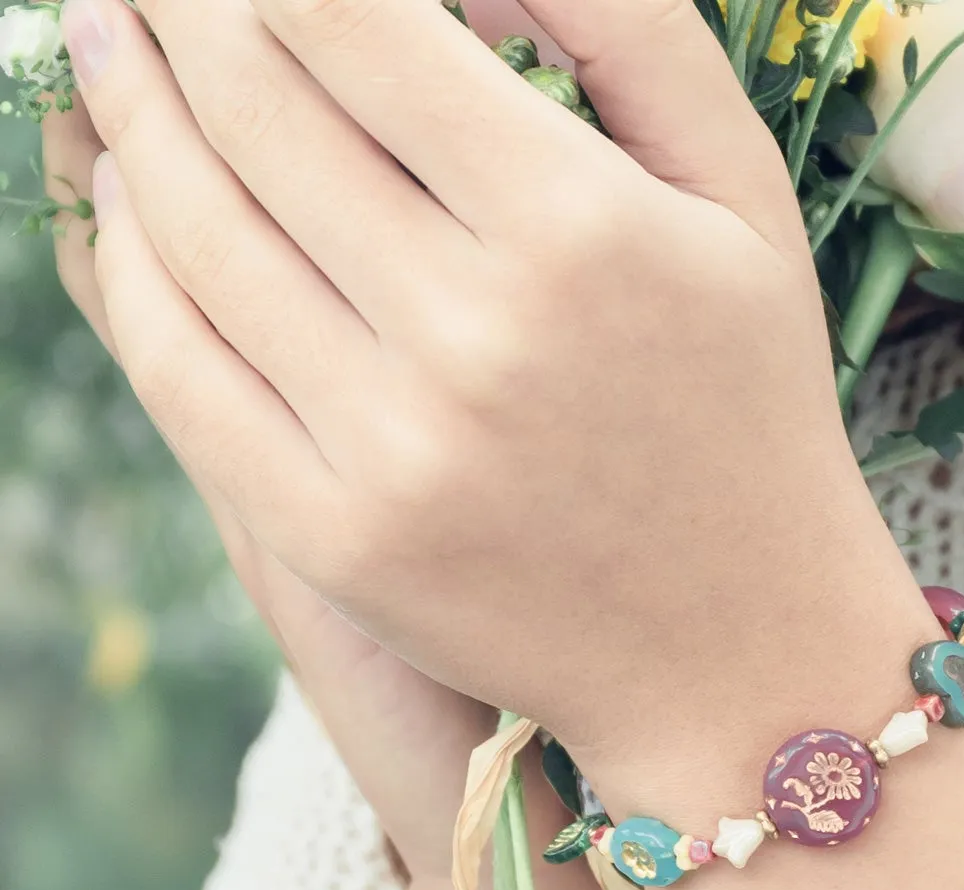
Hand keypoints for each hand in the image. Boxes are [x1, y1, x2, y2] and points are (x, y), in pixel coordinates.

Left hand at [62, 0, 931, 819]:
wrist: (742, 650)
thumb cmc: (751, 412)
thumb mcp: (741, 201)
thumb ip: (628, 28)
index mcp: (577, 229)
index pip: (349, 21)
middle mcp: (471, 337)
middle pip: (251, 108)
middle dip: (181, 7)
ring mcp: (390, 451)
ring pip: (194, 229)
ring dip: (132, 114)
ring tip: (111, 51)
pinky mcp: (335, 541)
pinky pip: (179, 366)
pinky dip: (131, 262)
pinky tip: (133, 202)